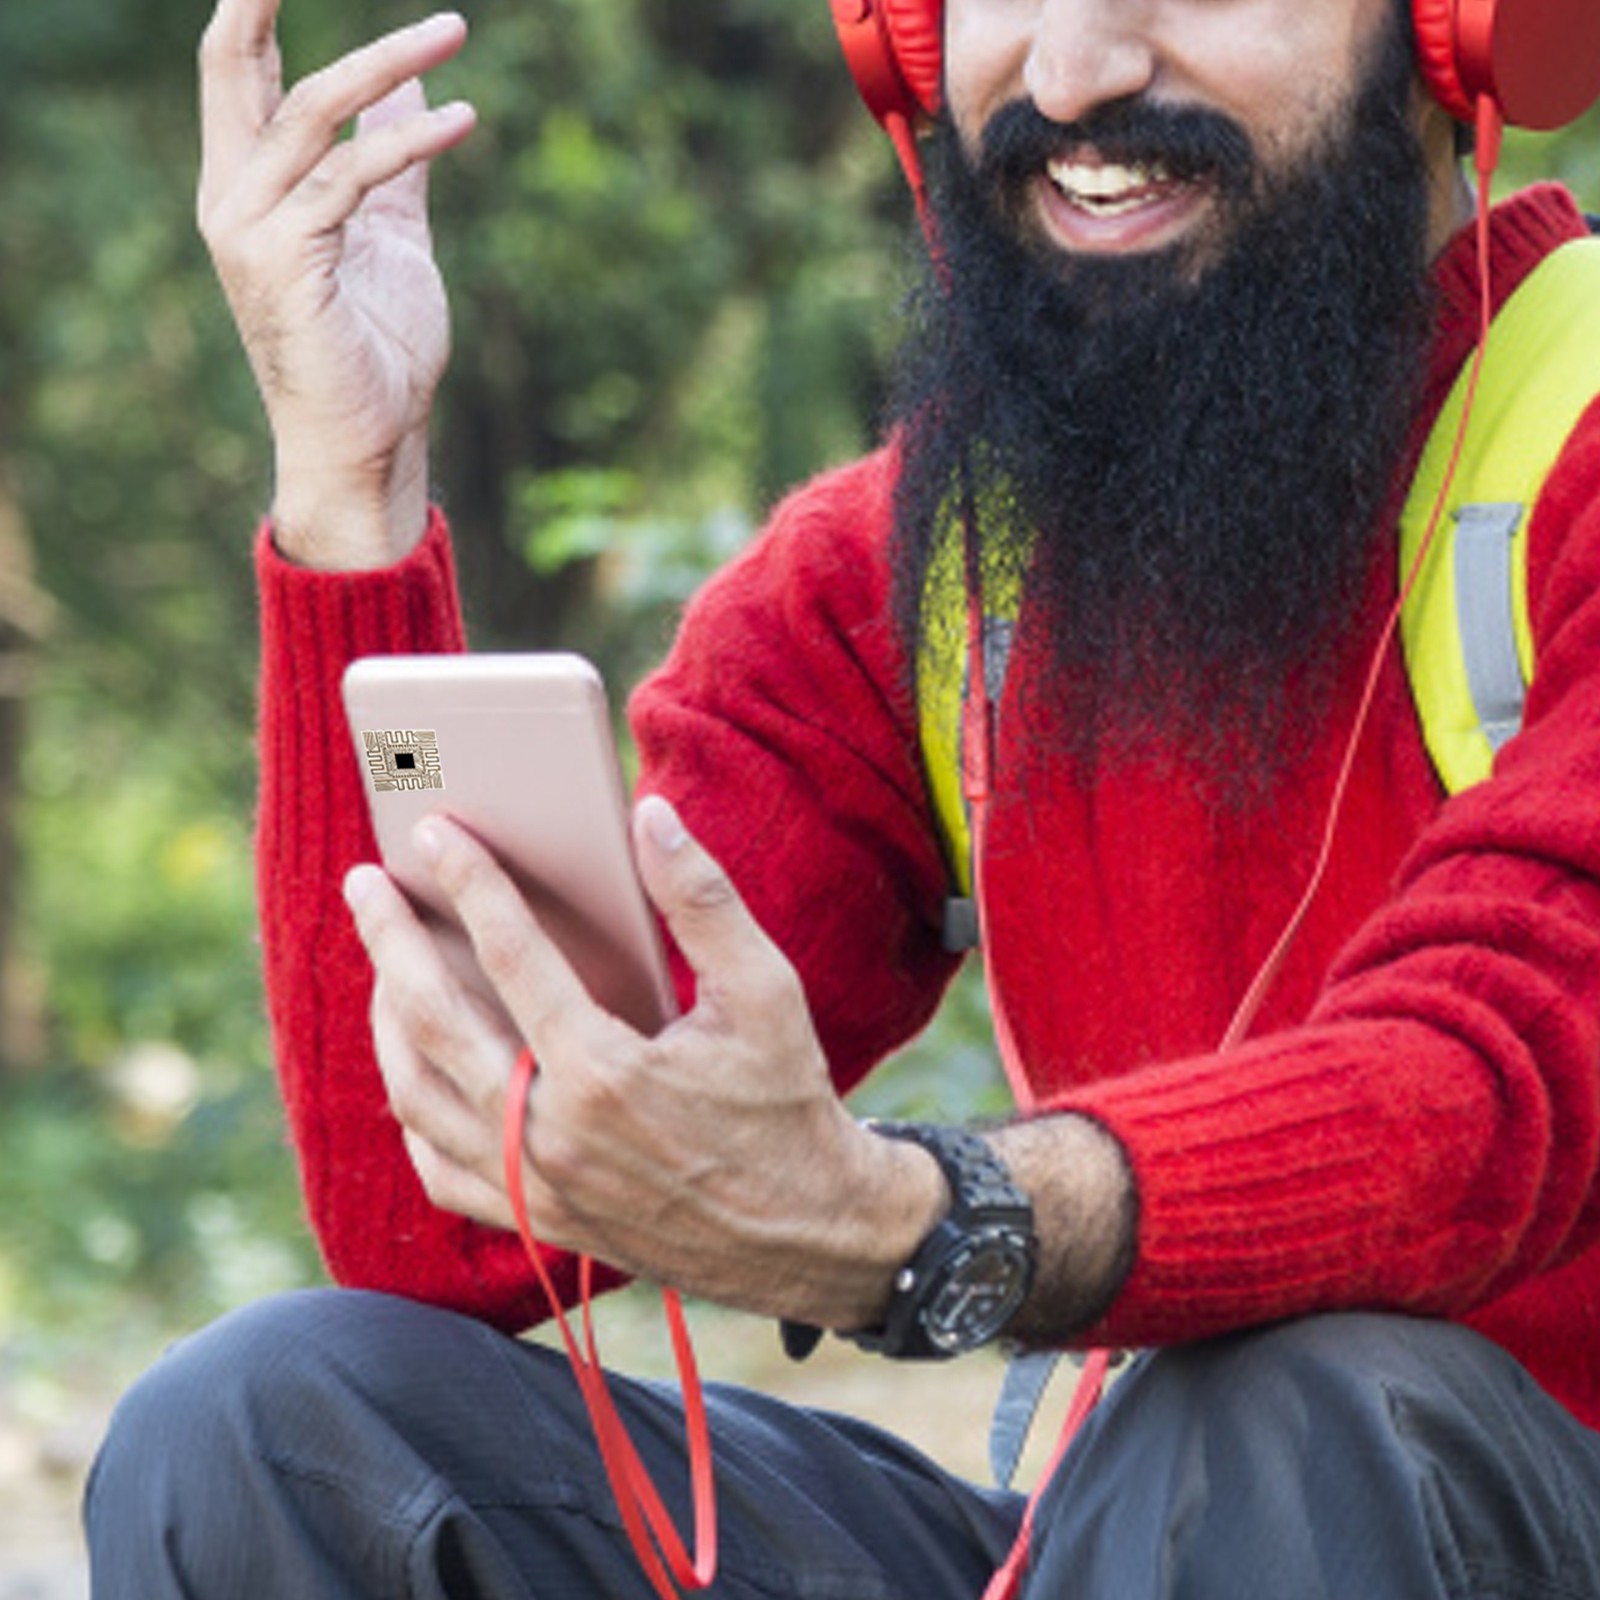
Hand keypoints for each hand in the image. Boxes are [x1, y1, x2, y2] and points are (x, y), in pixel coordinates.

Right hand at [197, 0, 475, 567]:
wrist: (367, 442)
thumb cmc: (378, 350)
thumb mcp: (393, 236)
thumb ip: (395, 162)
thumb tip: (416, 90)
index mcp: (248, 187)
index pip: (236, 72)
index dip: (254, 9)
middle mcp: (232, 198)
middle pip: (241, 67)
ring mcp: (251, 228)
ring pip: (313, 111)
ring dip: (388, 63)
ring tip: (453, 29)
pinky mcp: (287, 258)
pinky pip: (352, 177)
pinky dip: (412, 144)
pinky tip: (464, 119)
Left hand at [343, 798, 946, 1328]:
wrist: (806, 1232)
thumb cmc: (786, 1102)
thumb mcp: (766, 991)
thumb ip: (702, 900)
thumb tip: (649, 818)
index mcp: (606, 1071)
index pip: (512, 954)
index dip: (470, 883)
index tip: (435, 833)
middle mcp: (553, 1134)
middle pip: (435, 1021)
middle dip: (390, 940)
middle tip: (365, 882)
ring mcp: (535, 1186)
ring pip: (419, 1094)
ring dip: (388, 1020)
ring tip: (383, 962)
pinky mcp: (535, 1222)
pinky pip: (437, 1166)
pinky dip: (412, 1109)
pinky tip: (416, 1065)